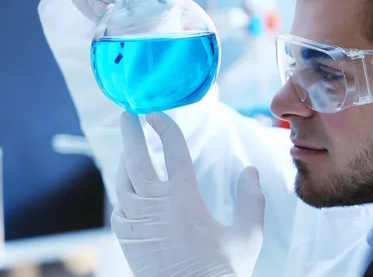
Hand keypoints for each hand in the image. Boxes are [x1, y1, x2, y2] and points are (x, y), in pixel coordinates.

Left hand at [112, 112, 264, 276]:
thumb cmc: (222, 271)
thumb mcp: (248, 234)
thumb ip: (252, 199)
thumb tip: (250, 171)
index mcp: (185, 198)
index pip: (173, 150)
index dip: (166, 127)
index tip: (158, 114)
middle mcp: (156, 205)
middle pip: (136, 157)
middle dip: (130, 131)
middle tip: (128, 113)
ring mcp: (137, 221)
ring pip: (122, 180)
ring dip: (124, 159)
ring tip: (130, 147)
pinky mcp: (128, 238)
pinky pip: (119, 205)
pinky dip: (122, 190)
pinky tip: (130, 188)